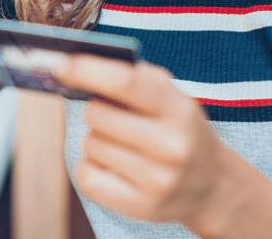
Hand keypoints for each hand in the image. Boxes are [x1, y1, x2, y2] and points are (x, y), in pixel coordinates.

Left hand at [54, 56, 230, 230]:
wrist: (212, 185)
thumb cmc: (179, 130)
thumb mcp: (171, 98)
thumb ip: (134, 79)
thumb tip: (77, 67)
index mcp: (179, 109)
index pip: (124, 82)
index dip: (86, 71)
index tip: (60, 66)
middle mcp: (172, 145)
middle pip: (98, 115)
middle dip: (96, 110)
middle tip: (112, 116)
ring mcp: (158, 179)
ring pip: (91, 144)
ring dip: (97, 140)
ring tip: (122, 144)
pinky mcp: (141, 206)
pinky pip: (87, 177)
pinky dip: (90, 167)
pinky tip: (111, 165)